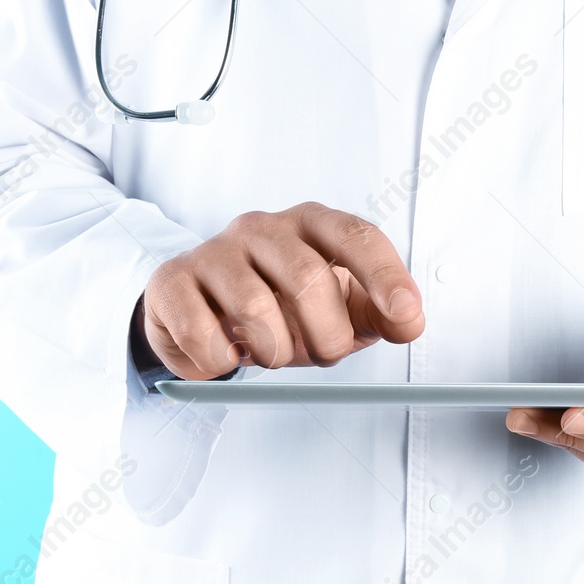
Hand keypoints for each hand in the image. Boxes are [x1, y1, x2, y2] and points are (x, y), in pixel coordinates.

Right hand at [138, 203, 424, 378]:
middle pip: (308, 278)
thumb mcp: (340, 306)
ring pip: (256, 309)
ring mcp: (215, 250)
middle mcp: (264, 227)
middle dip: (326, 336)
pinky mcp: (173, 280)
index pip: (357, 237)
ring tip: (272, 352)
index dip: (386, 276)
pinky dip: (222, 360)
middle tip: (323, 355)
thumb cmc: (281, 304)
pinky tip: (227, 352)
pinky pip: (203, 332)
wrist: (201, 309)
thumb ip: (380, 314)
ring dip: (275, 352)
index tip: (405, 316)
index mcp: (312, 223)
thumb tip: (410, 322)